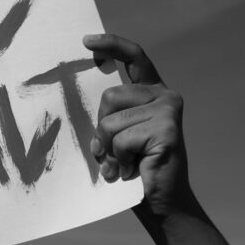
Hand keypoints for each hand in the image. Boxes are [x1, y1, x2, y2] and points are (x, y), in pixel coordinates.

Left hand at [84, 34, 192, 217]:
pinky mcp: (167, 129)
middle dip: (102, 128)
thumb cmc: (135, 170)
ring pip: (111, 121)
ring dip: (110, 149)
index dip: (112, 45)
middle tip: (115, 152)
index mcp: (152, 94)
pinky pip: (120, 139)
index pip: (134, 58)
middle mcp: (165, 96)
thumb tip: (75, 100)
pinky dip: (119, 159)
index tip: (87, 41)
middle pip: (109, 97)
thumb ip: (108, 116)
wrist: (162, 203)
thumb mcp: (117, 137)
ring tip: (125, 164)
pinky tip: (133, 170)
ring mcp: (168, 111)